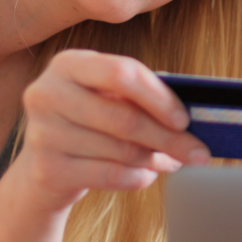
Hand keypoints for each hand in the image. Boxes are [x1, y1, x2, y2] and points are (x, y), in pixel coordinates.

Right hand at [15, 49, 210, 212]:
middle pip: (124, 118)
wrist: (46, 165)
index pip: (122, 73)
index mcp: (69, 64)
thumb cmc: (92, 121)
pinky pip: (110, 175)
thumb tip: (194, 119)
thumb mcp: (111, 97)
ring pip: (121, 150)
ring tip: (171, 160)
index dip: (159, 98)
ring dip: (155, 159)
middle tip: (198, 152)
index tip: (185, 119)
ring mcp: (42, 133)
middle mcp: (48, 94)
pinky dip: (137, 177)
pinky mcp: (47, 170)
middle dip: (169, 138)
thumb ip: (143, 97)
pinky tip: (146, 174)